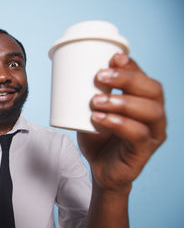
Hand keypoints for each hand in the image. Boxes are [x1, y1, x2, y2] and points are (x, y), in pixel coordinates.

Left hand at [77, 53, 166, 191]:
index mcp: (144, 101)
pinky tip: (101, 119)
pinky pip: (138, 134)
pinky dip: (119, 123)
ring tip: (95, 101)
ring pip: (150, 111)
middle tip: (100, 77)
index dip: (132, 66)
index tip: (113, 58)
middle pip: (152, 90)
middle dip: (127, 79)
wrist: (100, 169)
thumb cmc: (99, 138)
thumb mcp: (94, 112)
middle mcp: (154, 115)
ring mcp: (153, 134)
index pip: (144, 78)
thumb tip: (72, 73)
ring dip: (122, 102)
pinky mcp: (144, 151)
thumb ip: (92, 95)